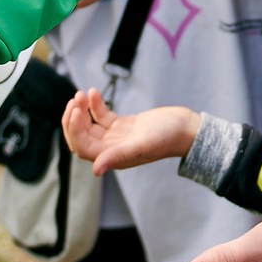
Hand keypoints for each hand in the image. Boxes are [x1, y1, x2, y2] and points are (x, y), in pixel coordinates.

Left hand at [62, 88, 200, 173]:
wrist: (187, 129)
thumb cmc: (168, 137)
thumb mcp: (142, 144)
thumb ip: (118, 156)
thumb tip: (96, 170)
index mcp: (113, 157)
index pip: (82, 146)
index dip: (74, 129)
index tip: (77, 110)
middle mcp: (112, 149)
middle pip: (82, 136)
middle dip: (74, 118)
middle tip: (76, 99)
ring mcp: (117, 136)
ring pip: (89, 125)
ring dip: (82, 110)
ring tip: (83, 93)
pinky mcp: (123, 125)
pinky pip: (102, 116)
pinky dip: (95, 104)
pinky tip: (94, 91)